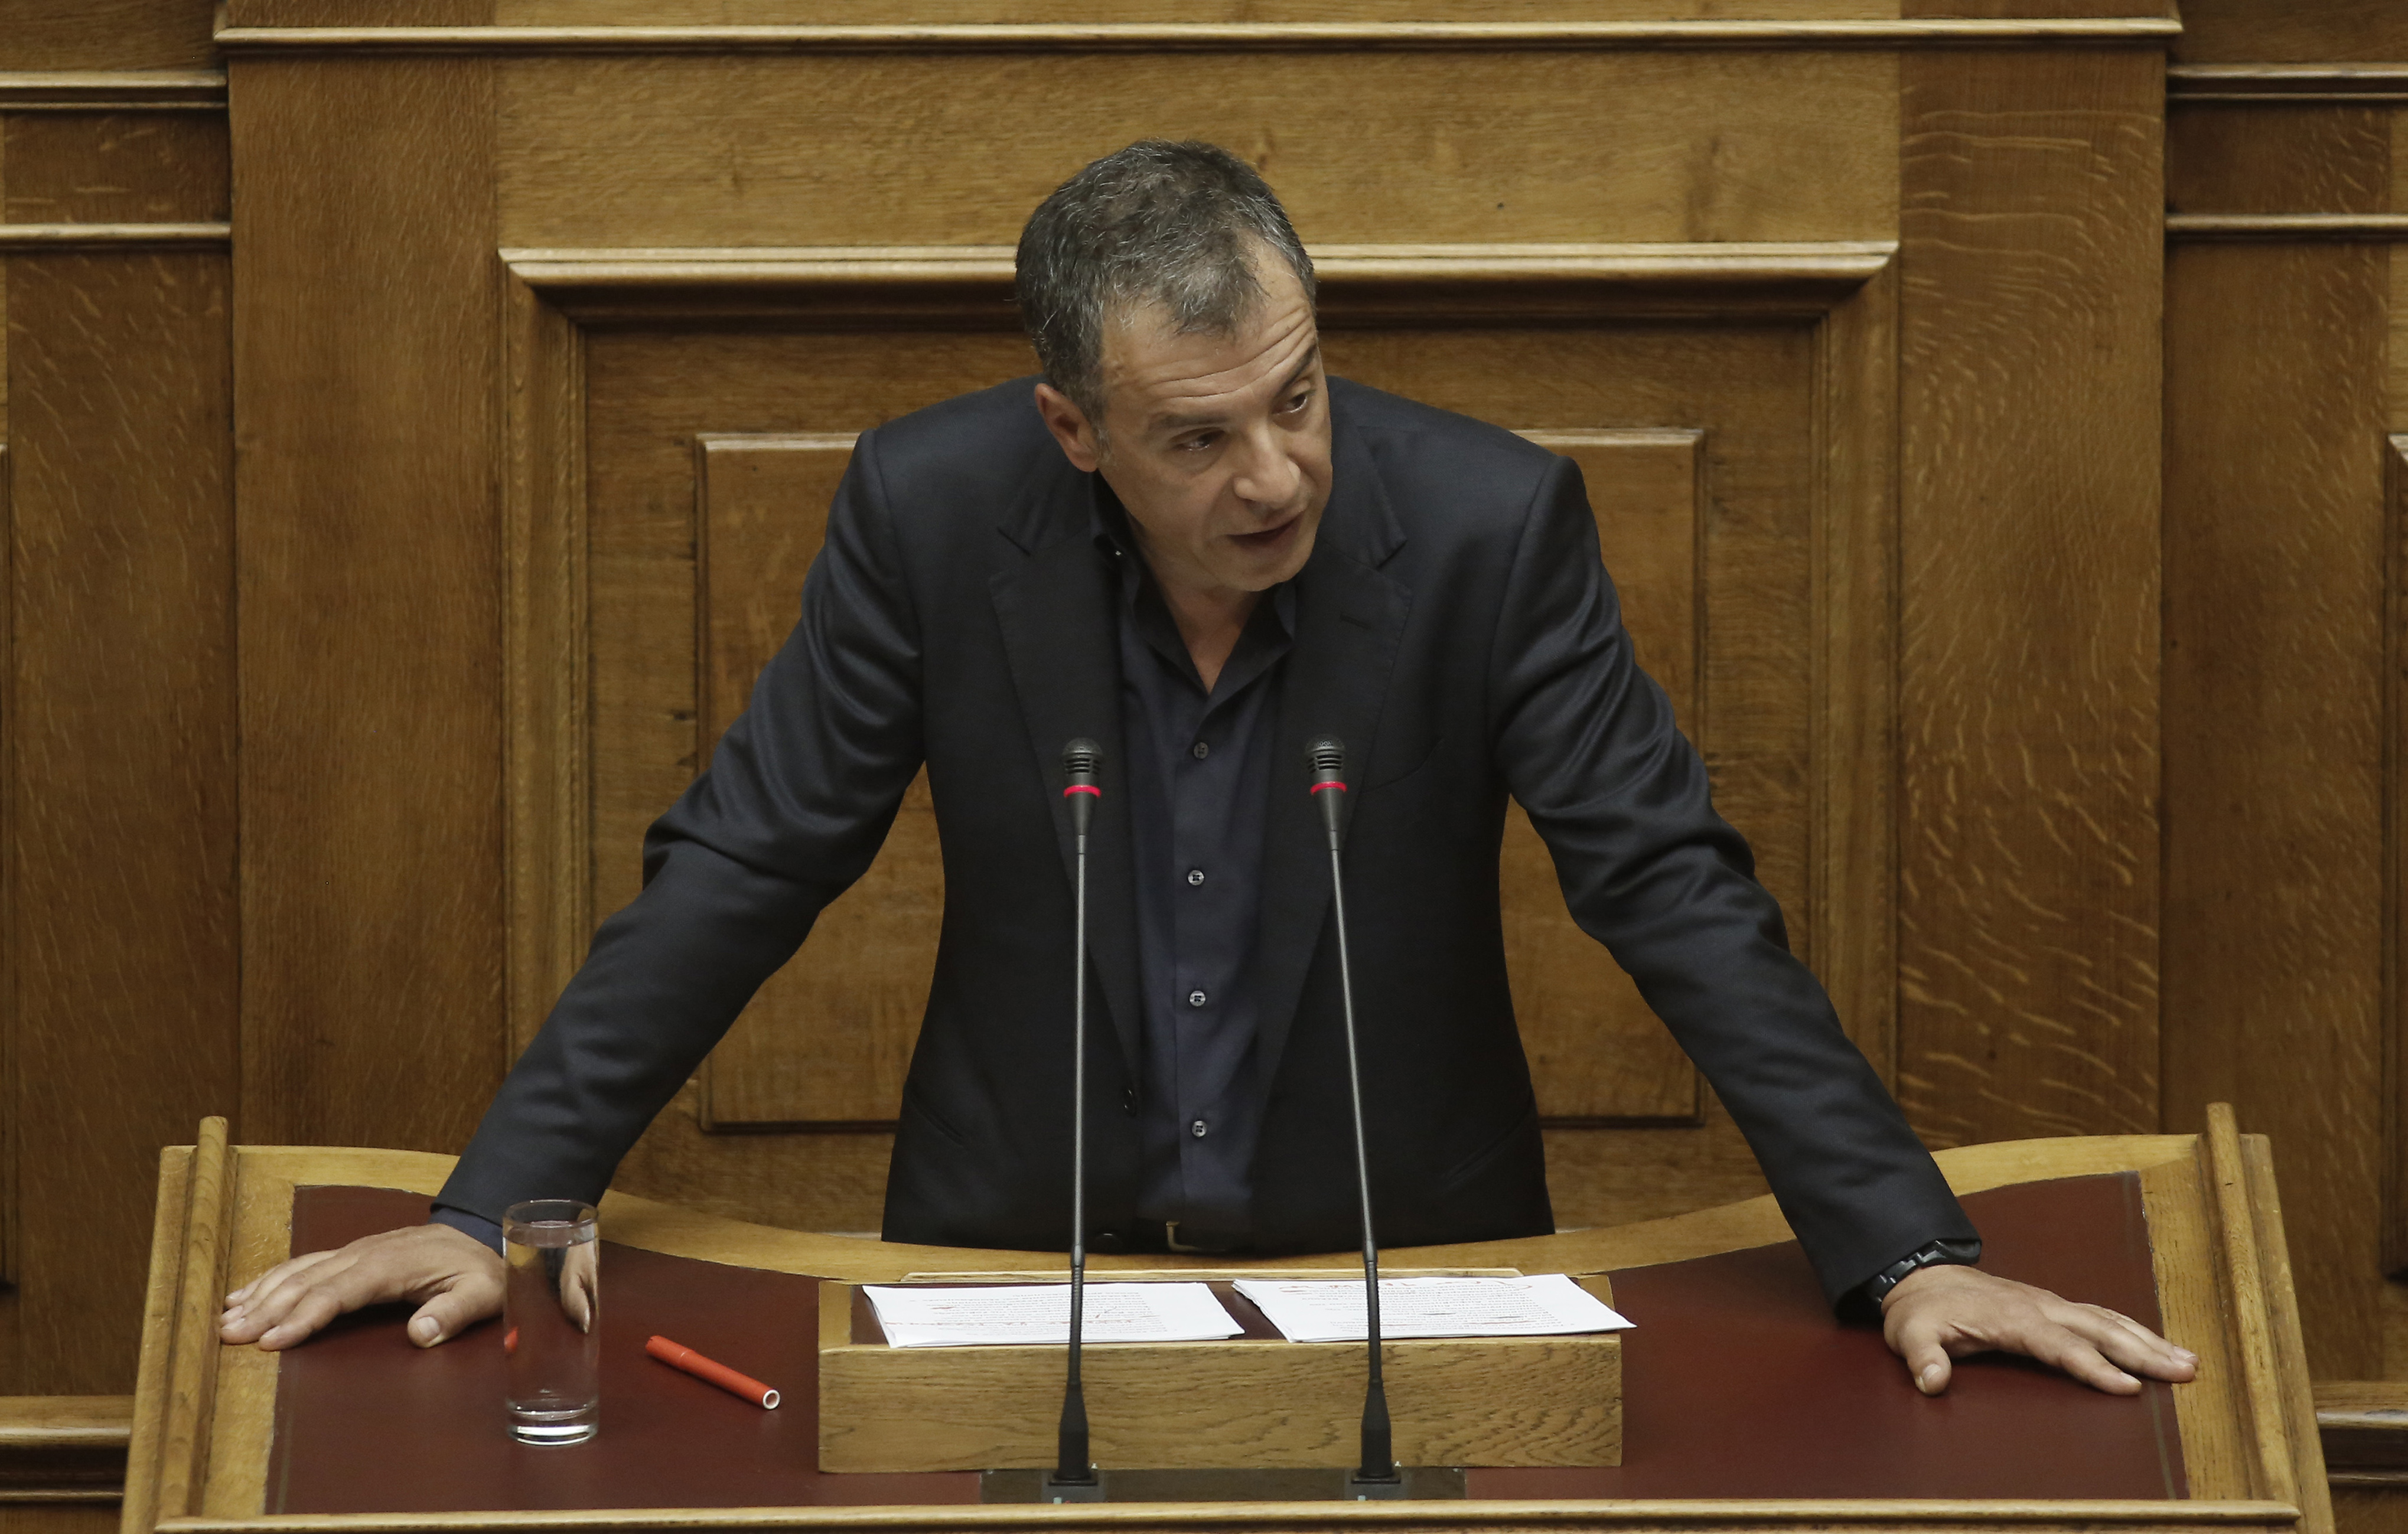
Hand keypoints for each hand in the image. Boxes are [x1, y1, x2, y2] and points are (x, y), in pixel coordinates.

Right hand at [219, 1223, 504, 1350]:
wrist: (482, 1238)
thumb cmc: (480, 1272)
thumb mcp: (483, 1293)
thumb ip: (455, 1313)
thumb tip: (422, 1334)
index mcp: (393, 1266)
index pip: (340, 1291)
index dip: (304, 1316)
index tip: (272, 1340)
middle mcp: (366, 1254)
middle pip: (309, 1282)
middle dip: (267, 1309)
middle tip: (230, 1336)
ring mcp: (355, 1251)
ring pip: (300, 1270)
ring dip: (262, 1293)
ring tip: (226, 1319)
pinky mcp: (351, 1254)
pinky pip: (305, 1263)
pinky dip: (271, 1278)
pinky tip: (245, 1293)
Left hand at [1881, 1264, 2199, 1395]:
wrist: (1922, 1277)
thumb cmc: (1921, 1312)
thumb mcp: (1909, 1334)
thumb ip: (1921, 1357)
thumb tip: (1931, 1381)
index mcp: (2011, 1317)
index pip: (2059, 1345)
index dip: (2093, 1367)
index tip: (2129, 1387)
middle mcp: (2039, 1307)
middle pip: (2098, 1330)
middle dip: (2143, 1352)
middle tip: (2186, 1372)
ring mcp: (2049, 1303)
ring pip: (2106, 1319)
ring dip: (2148, 1340)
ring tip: (2189, 1362)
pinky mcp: (2053, 1306)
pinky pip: (2100, 1315)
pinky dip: (2133, 1328)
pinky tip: (2158, 1344)